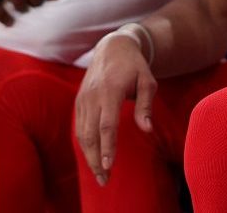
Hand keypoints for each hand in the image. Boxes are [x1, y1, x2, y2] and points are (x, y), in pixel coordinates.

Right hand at [74, 35, 156, 185]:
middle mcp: (93, 96)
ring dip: (89, 156)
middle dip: (95, 159)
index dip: (107, 147)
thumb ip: (146, 106)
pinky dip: (85, 144)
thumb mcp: (148, 81)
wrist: (112, 46)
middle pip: (90, 134)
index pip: (107, 125)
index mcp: (110, 91)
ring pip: (82, 133)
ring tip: (100, 174)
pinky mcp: (79, 101)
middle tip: (104, 180)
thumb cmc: (134, 66)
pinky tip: (93, 157)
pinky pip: (79, 126)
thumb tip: (146, 129)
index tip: (109, 165)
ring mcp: (83, 98)